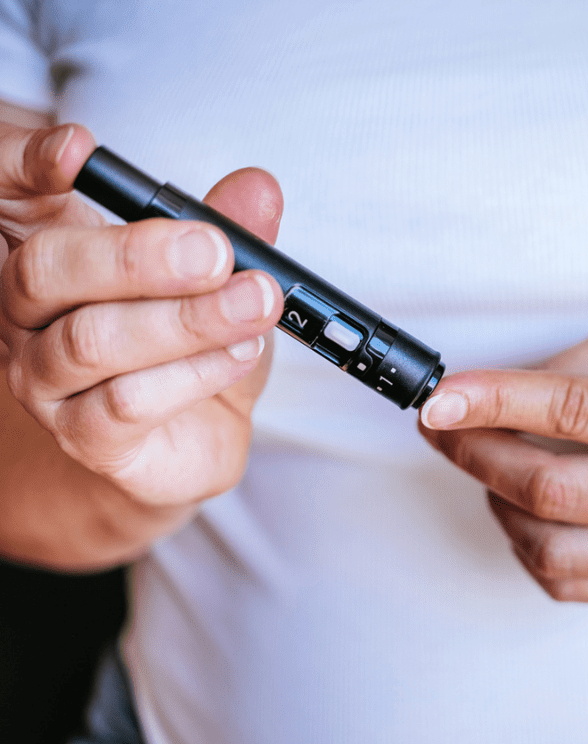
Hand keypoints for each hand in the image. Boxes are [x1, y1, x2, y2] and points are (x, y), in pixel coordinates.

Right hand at [0, 123, 283, 523]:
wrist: (185, 447)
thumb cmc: (188, 352)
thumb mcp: (221, 283)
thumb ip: (233, 233)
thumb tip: (259, 189)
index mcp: (54, 257)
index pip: (8, 199)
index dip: (25, 165)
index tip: (80, 148)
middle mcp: (31, 316)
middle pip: (46, 271)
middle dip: (136, 256)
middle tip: (214, 248)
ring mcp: (48, 381)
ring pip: (94, 340)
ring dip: (187, 319)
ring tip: (254, 303)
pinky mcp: (85, 437)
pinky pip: (127, 402)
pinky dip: (193, 373)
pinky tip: (240, 353)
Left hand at [419, 331, 587, 601]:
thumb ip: (559, 372)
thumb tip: (471, 401)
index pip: (575, 412)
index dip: (496, 403)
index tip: (439, 398)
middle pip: (552, 491)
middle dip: (478, 455)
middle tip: (443, 426)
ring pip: (549, 550)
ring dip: (498, 504)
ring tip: (496, 466)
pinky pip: (563, 582)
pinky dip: (525, 543)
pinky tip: (528, 507)